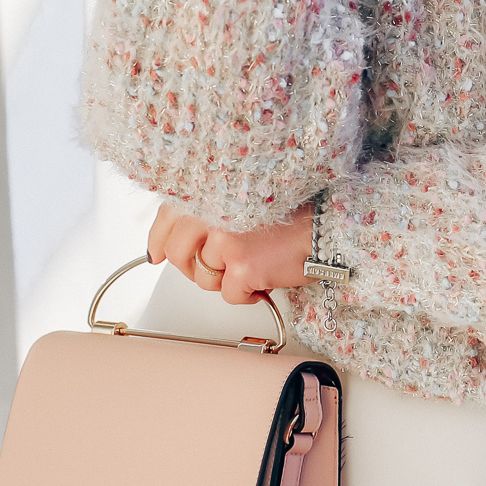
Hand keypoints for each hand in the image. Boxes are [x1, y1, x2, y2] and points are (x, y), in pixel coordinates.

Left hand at [148, 202, 312, 304]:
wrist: (328, 227)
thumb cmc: (296, 212)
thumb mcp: (245, 199)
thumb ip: (210, 211)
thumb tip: (175, 239)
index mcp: (211, 190)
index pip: (167, 216)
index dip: (159, 239)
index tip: (157, 253)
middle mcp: (214, 211)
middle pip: (177, 252)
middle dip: (190, 267)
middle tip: (209, 270)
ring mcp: (225, 239)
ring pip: (202, 277)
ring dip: (223, 281)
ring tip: (247, 269)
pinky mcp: (241, 266)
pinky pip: (228, 294)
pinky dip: (246, 295)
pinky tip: (262, 283)